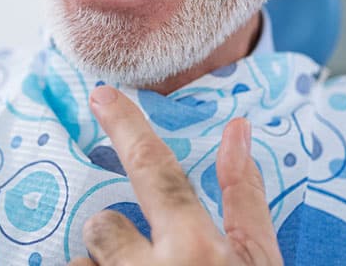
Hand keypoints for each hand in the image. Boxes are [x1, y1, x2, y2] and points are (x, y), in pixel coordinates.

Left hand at [70, 86, 281, 265]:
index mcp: (197, 250)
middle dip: (117, 238)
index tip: (102, 97)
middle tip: (147, 261)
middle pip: (103, 225)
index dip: (126, 128)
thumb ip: (244, 198)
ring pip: (84, 262)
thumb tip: (238, 129)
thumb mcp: (261, 260)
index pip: (153, 169)